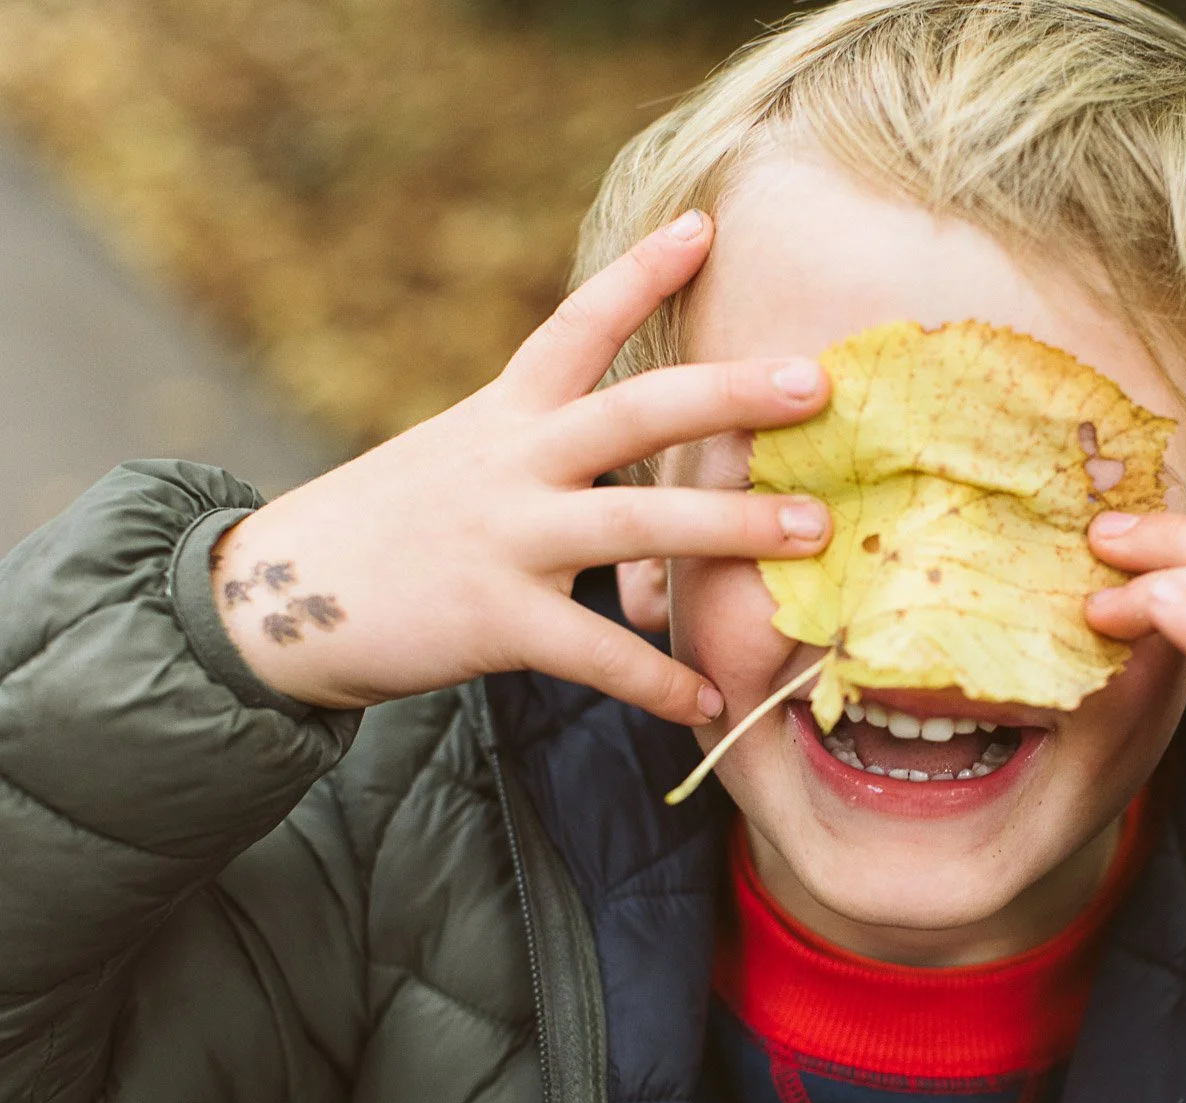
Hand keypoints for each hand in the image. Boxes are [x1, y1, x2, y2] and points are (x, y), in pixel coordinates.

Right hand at [211, 210, 832, 723]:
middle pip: (634, 411)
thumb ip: (545, 438)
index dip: (639, 273)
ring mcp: (504, 538)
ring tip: (813, 531)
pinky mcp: (494, 620)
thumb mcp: (465, 453)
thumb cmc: (395, 524)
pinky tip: (709, 702)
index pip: (577, 324)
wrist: (279, 599)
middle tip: (817, 384)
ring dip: (730, 527)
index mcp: (505, 412)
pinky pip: (596, 653)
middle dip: (729, 395)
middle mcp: (511, 461)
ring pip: (637, 522)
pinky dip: (657, 680)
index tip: (705, 227)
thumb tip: (646, 433)